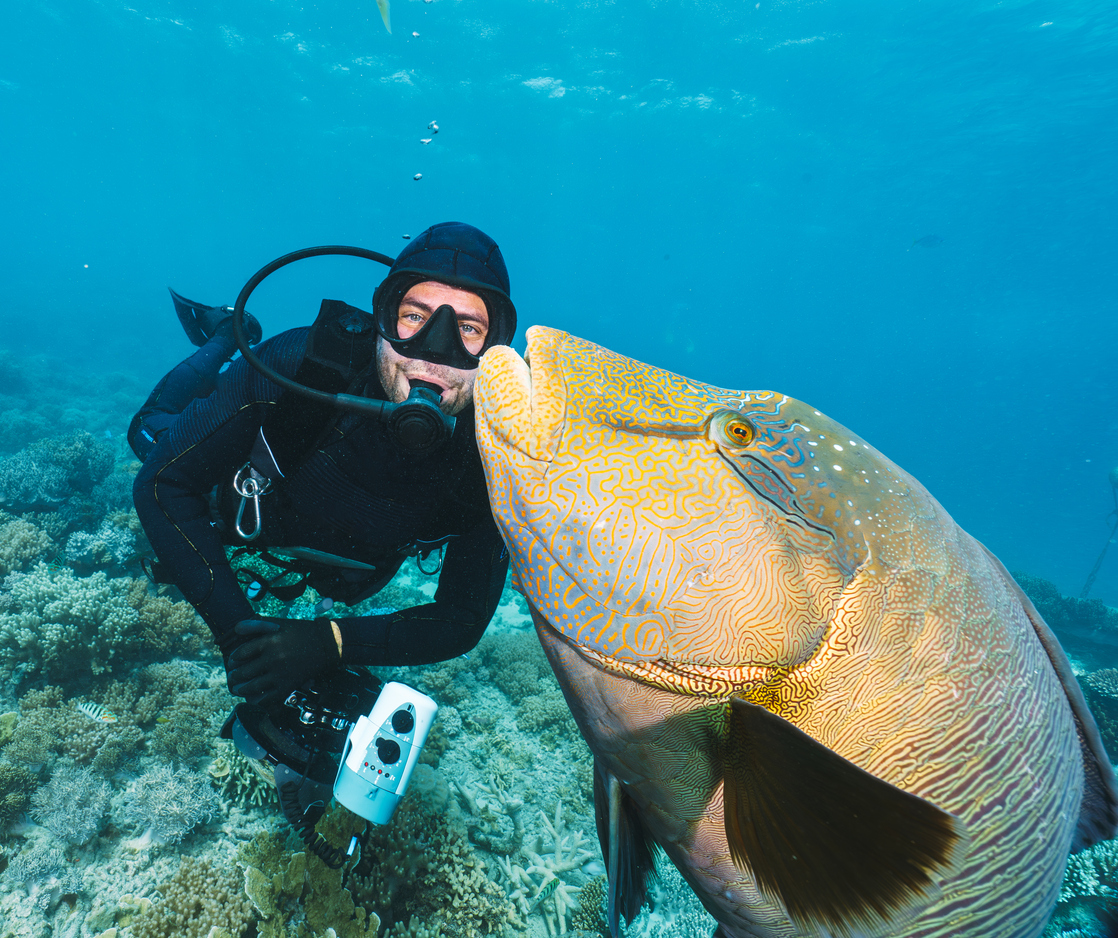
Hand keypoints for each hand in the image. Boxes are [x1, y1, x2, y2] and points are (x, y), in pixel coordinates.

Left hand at [226, 617, 341, 705]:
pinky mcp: (289, 685)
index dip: (234, 658)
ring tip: (238, 689)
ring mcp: (281, 674)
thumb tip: (236, 629)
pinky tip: (253, 699)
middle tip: (232, 677)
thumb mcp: (279, 624)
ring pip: (253, 687)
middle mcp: (274, 658)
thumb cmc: (301, 631)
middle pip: (245, 671)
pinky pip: (268, 698)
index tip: (232, 661)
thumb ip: (256, 625)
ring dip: (242, 689)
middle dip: (235, 676)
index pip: (242, 653)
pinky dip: (258, 700)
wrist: (327, 644)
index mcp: (270, 641)